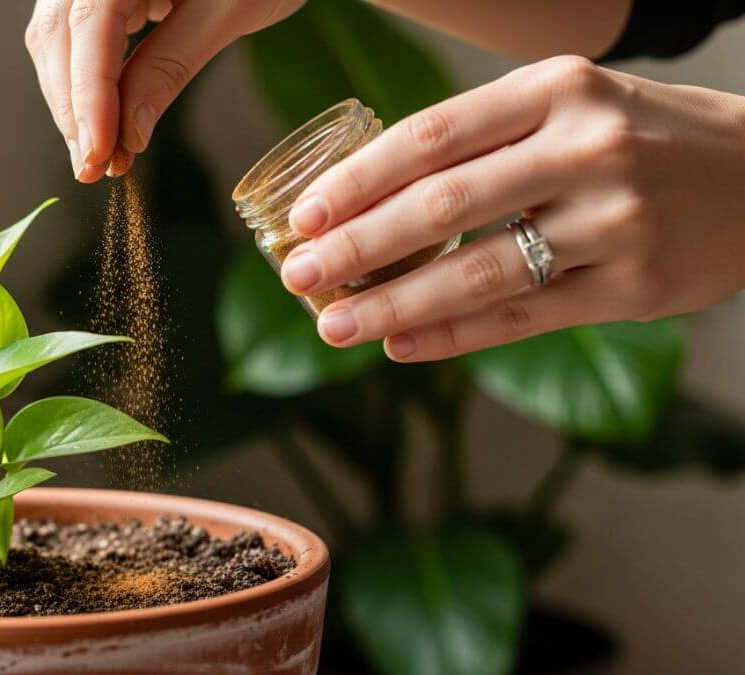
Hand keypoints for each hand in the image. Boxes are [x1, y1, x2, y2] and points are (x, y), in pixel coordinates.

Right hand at [24, 0, 303, 181]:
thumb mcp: (226, 13)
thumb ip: (170, 67)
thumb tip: (129, 135)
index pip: (88, 26)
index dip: (89, 95)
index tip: (99, 151)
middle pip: (58, 36)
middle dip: (74, 108)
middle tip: (94, 169)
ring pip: (57, 40)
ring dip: (74, 102)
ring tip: (100, 156)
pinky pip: (75, 38)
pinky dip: (86, 84)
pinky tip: (103, 121)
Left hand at [279, 56, 744, 360]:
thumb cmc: (638, 137)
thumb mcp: (567, 106)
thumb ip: (481, 142)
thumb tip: (366, 197)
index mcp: (556, 92)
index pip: (431, 136)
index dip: (358, 180)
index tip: (305, 215)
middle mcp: (586, 151)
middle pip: (442, 207)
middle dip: (357, 248)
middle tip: (299, 275)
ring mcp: (614, 222)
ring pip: (477, 272)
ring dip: (393, 305)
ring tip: (335, 325)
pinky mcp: (633, 289)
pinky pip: (521, 319)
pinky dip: (452, 335)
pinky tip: (400, 346)